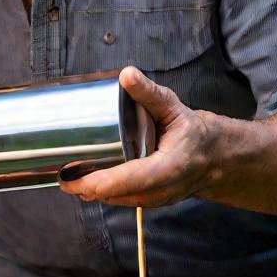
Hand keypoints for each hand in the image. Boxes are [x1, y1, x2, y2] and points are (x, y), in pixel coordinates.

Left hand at [59, 66, 215, 207]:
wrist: (214, 158)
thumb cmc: (192, 131)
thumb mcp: (172, 107)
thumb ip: (148, 93)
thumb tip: (126, 75)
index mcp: (170, 166)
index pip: (134, 179)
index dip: (104, 182)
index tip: (78, 181)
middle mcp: (163, 189)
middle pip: (119, 194)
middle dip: (88, 188)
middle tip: (61, 176)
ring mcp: (156, 199)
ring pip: (118, 200)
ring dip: (92, 192)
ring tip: (67, 178)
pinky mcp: (149, 201)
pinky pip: (122, 199)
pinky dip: (102, 192)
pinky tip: (83, 183)